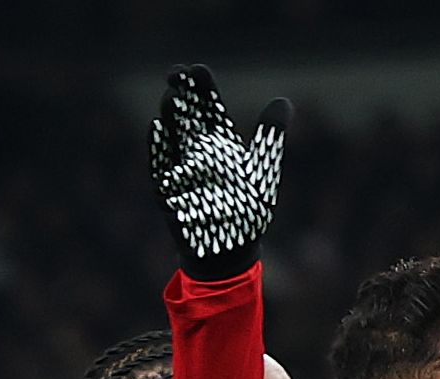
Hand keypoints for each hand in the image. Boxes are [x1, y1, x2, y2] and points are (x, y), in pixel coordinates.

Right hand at [152, 67, 290, 280]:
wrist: (233, 248)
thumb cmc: (248, 209)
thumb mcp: (262, 169)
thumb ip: (269, 136)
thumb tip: (283, 100)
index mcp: (219, 142)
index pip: (208, 107)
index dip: (201, 88)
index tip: (197, 69)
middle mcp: (196, 149)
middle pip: (186, 115)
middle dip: (181, 94)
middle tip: (178, 73)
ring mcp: (180, 167)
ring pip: (172, 136)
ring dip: (170, 116)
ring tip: (171, 96)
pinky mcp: (168, 189)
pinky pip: (160, 165)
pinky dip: (158, 147)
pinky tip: (156, 127)